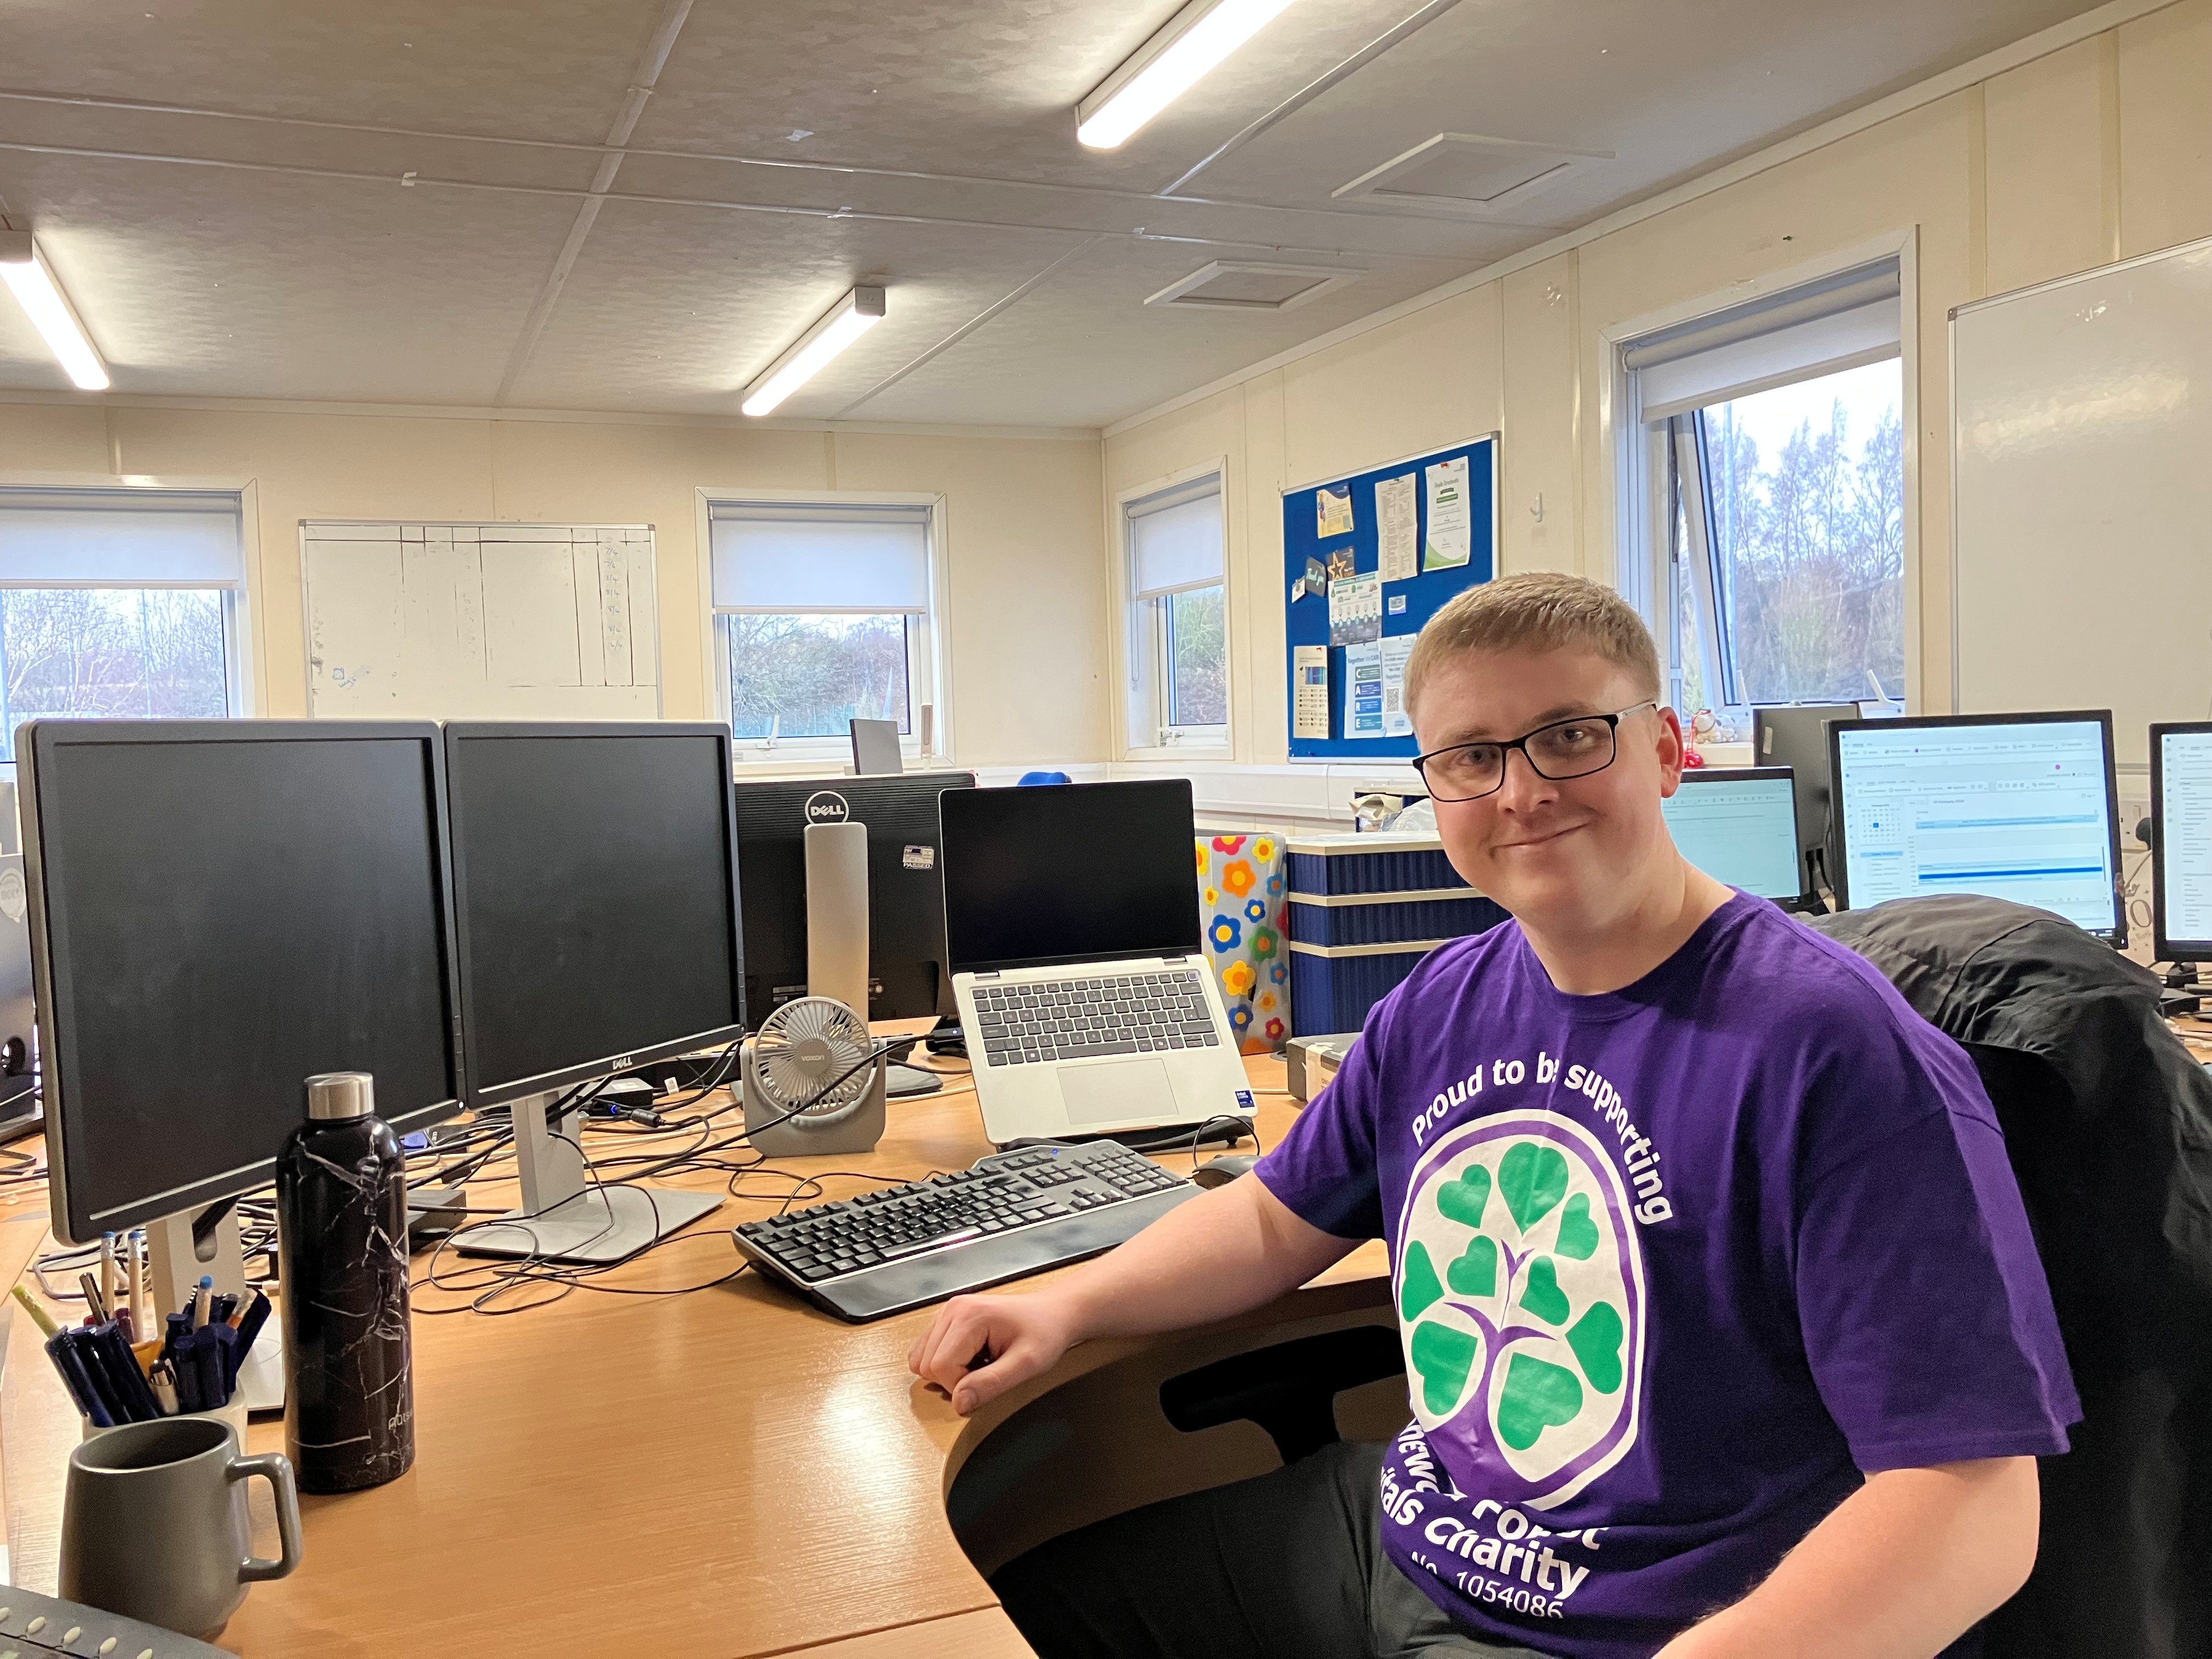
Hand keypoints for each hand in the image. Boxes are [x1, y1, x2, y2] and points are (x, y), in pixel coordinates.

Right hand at [908, 1290, 1079, 1415]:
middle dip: (954, 1380)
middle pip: (927, 1364)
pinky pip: (927, 1352)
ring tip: (981, 1363)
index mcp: (969, 1315)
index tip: (989, 1380)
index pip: (940, 1366)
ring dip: (948, 1372)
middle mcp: (953, 1309)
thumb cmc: (1044, 1333)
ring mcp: (948, 1312)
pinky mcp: (948, 1319)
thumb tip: (959, 1402)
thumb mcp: (1027, 1364)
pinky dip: (946, 1364)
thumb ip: (991, 1384)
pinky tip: (972, 1359)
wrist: (1053, 1314)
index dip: (960, 1386)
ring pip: (921, 1359)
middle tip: (987, 1371)